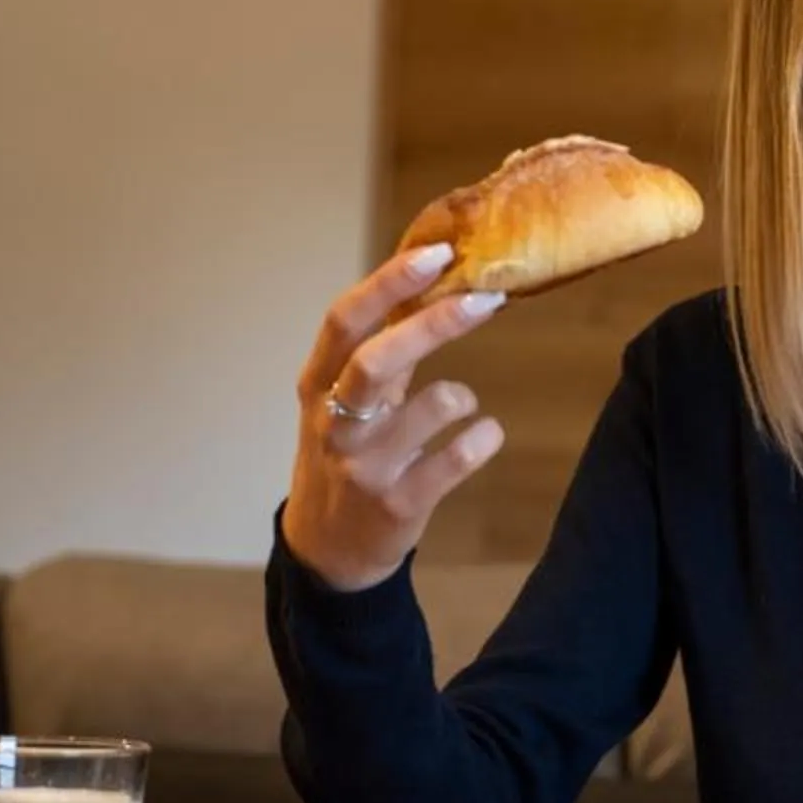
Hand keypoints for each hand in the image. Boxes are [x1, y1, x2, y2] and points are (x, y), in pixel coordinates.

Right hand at [280, 242, 507, 591]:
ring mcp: (364, 466)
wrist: (328, 550)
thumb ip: (382, 348)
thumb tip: (433, 280)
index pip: (344, 320)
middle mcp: (333, 422)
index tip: (437, 251)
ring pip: (431, 406)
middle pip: (377, 359)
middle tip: (485, 299)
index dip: (389, 282)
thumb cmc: (346, 452)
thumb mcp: (345, 398)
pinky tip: (482, 436)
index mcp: (318, 383)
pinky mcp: (398, 504)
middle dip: (434, 324)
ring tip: (460, 406)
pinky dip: (482, 438)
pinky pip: (458, 458)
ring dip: (462, 396)